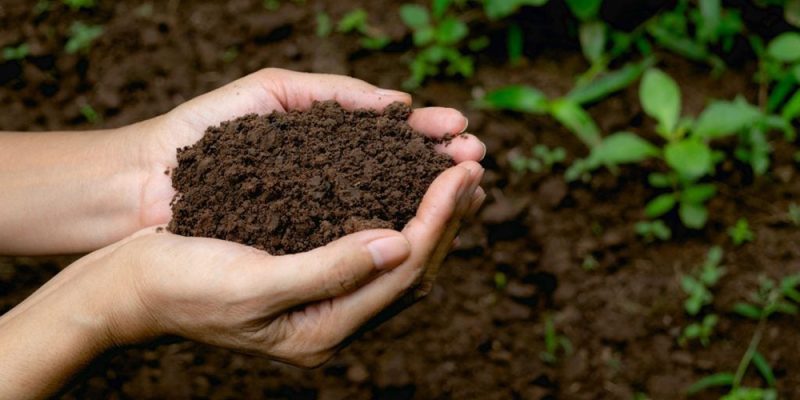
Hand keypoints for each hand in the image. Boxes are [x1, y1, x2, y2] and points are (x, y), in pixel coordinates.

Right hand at [104, 156, 479, 365]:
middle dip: (448, 218)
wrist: (131, 287)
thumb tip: (400, 245)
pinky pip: (374, 253)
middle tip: (474, 167)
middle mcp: (332, 324)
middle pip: (413, 270)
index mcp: (323, 331)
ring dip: (432, 220)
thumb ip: (329, 269)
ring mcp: (324, 306)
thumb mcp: (254, 279)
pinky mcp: (313, 283)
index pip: (404, 272)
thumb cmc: (181, 282)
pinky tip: (409, 196)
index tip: (461, 172)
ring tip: (458, 179)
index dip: (439, 219)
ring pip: (399, 262)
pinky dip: (399, 220)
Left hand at [129, 68, 485, 227]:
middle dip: (443, 178)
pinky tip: (419, 231)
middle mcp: (330, 203)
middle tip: (477, 162)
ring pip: (387, 227)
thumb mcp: (273, 96)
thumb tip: (403, 107)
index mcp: (329, 159)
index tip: (465, 137)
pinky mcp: (298, 267)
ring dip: (432, 211)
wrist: (140, 183)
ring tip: (466, 190)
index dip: (431, 147)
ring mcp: (314, 236)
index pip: (394, 156)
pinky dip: (390, 242)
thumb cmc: (201, 136)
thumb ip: (335, 95)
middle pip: (401, 194)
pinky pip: (351, 256)